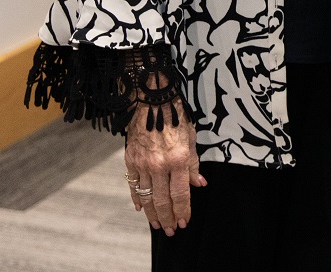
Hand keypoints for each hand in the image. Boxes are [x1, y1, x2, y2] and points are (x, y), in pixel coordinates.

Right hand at [125, 100, 203, 235]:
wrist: (153, 101)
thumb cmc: (176, 117)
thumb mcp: (192, 138)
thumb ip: (194, 165)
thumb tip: (199, 184)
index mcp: (179, 159)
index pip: (181, 194)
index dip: (183, 211)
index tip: (184, 222)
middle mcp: (160, 164)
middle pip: (163, 200)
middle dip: (168, 218)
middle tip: (171, 230)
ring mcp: (143, 163)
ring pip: (147, 196)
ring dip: (152, 213)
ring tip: (158, 225)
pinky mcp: (130, 160)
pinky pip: (133, 184)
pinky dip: (137, 198)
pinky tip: (140, 208)